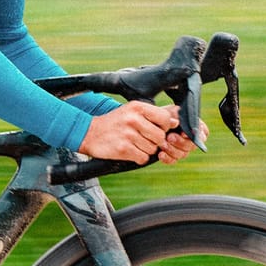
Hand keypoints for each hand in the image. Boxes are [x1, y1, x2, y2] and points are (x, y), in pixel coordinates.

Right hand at [80, 101, 203, 164]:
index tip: (156, 129)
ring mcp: (128, 135)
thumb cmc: (114, 122)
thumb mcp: (131, 111)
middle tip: (142, 138)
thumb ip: (153, 115)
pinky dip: (138, 157)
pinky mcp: (123, 149)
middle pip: (160, 137)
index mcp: (137, 107)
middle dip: (154, 141)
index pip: (165, 119)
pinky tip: (129, 151)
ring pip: (152, 149)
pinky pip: (143, 158)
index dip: (164, 127)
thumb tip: (175, 122)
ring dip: (145, 150)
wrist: (89, 132)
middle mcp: (133, 119)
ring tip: (133, 144)